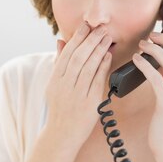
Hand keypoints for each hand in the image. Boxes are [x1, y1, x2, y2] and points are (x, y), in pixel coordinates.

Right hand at [45, 22, 112, 148]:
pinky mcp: (89, 103)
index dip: (77, 38)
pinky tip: (109, 56)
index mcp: (55, 80)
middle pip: (78, 58)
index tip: (86, 26)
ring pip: (88, 67)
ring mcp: (76, 95)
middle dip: (90, 41)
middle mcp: (64, 86)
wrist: (62, 134)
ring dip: (99, 51)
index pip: (67, 54)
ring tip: (107, 38)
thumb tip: (60, 41)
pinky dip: (103, 67)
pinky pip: (97, 81)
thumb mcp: (54, 85)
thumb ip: (58, 63)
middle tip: (101, 29)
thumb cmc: (60, 108)